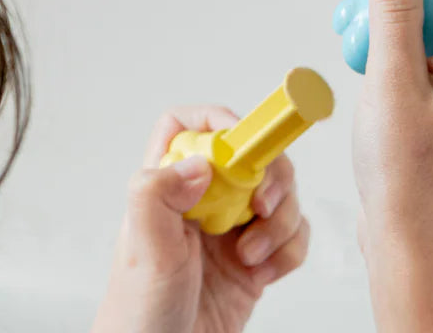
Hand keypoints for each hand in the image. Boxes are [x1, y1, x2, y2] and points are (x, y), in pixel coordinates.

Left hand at [91, 106, 308, 332]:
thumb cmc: (139, 314)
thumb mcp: (144, 251)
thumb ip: (158, 195)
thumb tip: (200, 162)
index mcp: (168, 188)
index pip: (187, 126)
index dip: (216, 120)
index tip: (242, 141)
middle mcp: (203, 201)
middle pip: (251, 154)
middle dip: (269, 173)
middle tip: (263, 203)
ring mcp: (232, 229)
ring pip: (279, 193)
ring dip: (280, 220)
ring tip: (252, 255)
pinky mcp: (257, 259)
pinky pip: (293, 234)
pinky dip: (289, 250)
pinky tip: (264, 274)